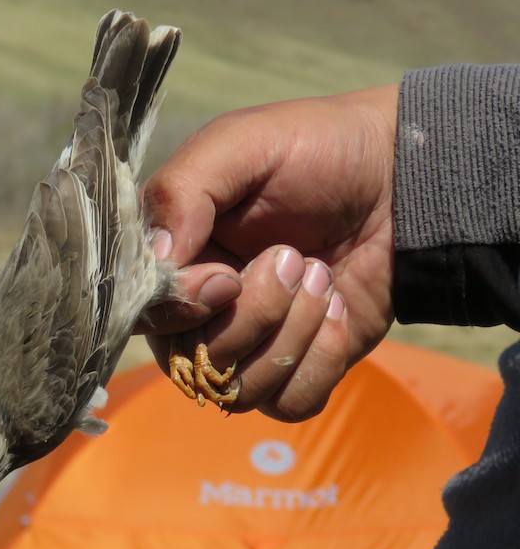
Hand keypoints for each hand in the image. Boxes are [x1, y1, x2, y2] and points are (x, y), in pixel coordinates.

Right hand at [142, 85, 398, 420]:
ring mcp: (246, 344)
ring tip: (323, 278)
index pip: (146, 315)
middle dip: (254, 316)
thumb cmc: (313, 151)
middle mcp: (197, 309)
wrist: (401, 178)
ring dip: (292, 334)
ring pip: (240, 389)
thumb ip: (181, 192)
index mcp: (170, 258)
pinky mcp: (296, 368)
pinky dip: (320, 361)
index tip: (228, 276)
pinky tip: (338, 313)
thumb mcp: (238, 145)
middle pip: (192, 361)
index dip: (185, 307)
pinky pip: (288, 403)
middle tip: (297, 259)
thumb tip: (157, 259)